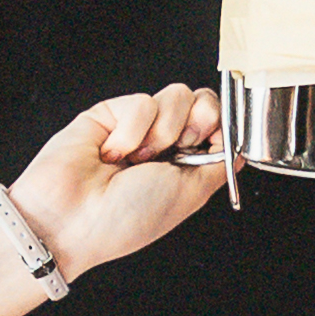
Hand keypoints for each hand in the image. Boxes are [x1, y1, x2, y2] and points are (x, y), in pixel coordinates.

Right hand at [0, 84, 224, 315]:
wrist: (73, 219)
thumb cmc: (126, 219)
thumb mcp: (191, 195)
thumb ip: (219, 165)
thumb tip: (241, 145)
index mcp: (184, 166)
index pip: (218, 123)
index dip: (223, 126)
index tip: (213, 143)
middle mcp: (163, 145)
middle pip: (202, 102)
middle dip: (197, 124)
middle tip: (175, 152)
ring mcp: (136, 127)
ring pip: (176, 96)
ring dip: (162, 132)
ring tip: (135, 161)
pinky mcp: (109, 113)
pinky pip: (141, 102)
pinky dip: (132, 132)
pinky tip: (112, 154)